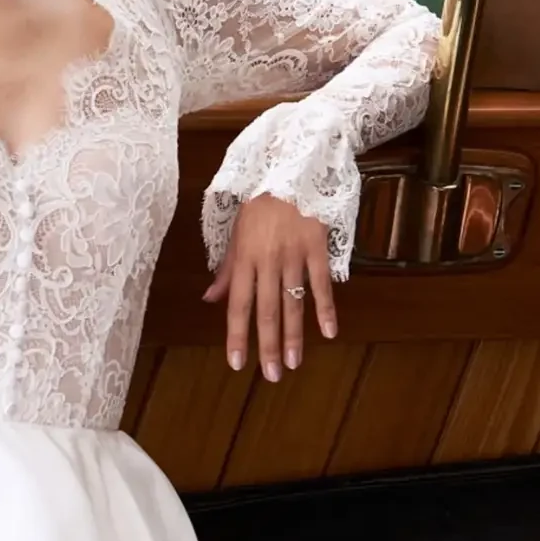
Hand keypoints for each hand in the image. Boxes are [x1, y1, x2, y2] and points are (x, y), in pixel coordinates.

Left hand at [202, 194, 336, 379]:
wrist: (292, 165)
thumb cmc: (259, 201)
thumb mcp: (235, 231)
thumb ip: (226, 269)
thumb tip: (210, 299)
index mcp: (244, 257)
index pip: (238, 305)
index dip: (237, 336)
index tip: (237, 363)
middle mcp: (267, 260)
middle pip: (266, 310)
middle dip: (269, 346)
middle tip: (273, 375)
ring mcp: (294, 254)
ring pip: (293, 302)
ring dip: (295, 335)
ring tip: (295, 364)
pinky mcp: (318, 246)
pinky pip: (321, 283)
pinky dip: (326, 308)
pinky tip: (329, 331)